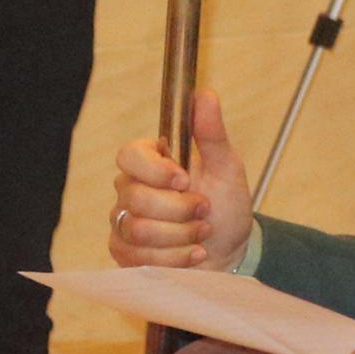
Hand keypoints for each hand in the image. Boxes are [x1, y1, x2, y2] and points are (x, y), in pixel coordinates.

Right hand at [110, 88, 255, 267]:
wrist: (230, 251)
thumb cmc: (226, 206)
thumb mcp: (227, 168)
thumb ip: (212, 134)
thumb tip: (205, 94)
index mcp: (150, 162)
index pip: (129, 155)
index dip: (156, 170)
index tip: (185, 179)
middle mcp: (130, 189)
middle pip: (136, 197)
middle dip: (180, 211)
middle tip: (204, 211)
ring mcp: (123, 222)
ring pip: (138, 230)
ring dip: (182, 236)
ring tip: (202, 233)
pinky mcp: (124, 252)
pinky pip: (138, 258)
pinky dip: (175, 259)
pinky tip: (193, 254)